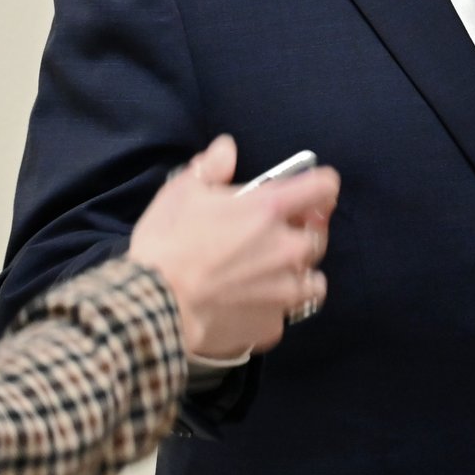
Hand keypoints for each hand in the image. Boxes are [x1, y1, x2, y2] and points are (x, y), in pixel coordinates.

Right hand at [128, 135, 339, 359]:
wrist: (150, 309)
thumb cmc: (166, 245)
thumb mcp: (181, 192)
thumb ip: (211, 167)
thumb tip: (227, 148)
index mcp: (271, 209)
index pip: (324, 187)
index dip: (319, 186)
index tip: (308, 191)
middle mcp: (289, 249)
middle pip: (318, 235)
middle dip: (301, 233)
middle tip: (273, 237)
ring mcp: (285, 291)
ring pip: (312, 279)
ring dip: (297, 275)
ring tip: (269, 276)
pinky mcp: (272, 326)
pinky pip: (285, 315)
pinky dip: (272, 311)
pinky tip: (249, 308)